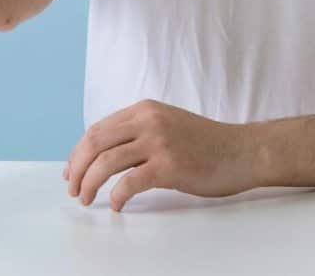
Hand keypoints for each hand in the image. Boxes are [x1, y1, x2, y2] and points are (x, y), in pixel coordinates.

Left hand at [63, 98, 261, 210]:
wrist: (243, 151)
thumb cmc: (207, 144)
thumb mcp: (168, 125)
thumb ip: (140, 132)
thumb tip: (104, 154)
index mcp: (145, 109)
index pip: (97, 129)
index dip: (78, 153)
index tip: (72, 172)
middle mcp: (149, 120)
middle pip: (95, 143)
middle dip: (77, 169)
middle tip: (73, 189)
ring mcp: (159, 142)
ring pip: (106, 162)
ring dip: (89, 184)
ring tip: (87, 199)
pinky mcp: (169, 165)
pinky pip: (129, 183)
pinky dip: (116, 196)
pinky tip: (116, 204)